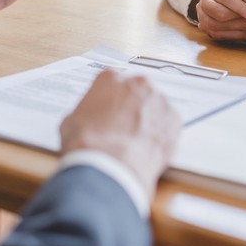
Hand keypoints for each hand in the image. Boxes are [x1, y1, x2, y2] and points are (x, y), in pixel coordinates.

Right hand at [60, 71, 180, 199]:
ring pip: (155, 107)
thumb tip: (87, 120)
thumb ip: (85, 113)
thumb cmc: (87, 145)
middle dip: (132, 106)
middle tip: (124, 127)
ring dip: (149, 119)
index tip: (110, 112)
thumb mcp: (71, 123)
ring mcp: (158, 100)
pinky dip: (162, 134)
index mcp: (109, 78)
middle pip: (137, 91)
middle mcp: (137, 83)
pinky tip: (149, 148)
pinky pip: (169, 124)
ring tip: (137, 141)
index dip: (111, 100)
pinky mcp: (174, 119)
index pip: (112, 82)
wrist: (109, 167)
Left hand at [197, 0, 245, 52]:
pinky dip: (221, 34)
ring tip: (203, 18)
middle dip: (204, 16)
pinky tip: (216, 28)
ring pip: (222, 34)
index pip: (219, 10)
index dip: (207, 4)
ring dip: (210, 26)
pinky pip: (232, 40)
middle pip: (216, 24)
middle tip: (198, 7)